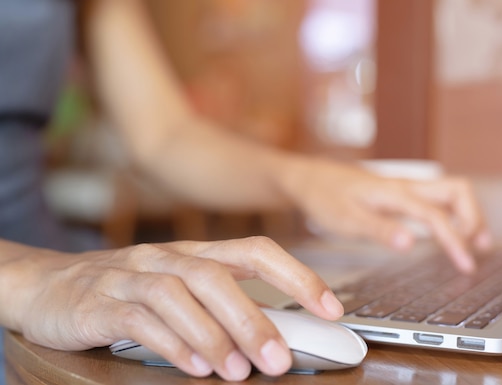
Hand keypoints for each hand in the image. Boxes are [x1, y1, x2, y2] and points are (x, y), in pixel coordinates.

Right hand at [5, 238, 343, 380]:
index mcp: (196, 255)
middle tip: (279, 359)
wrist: (48, 287)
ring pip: (180, 295)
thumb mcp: (179, 292)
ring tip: (238, 371)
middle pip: (217, 276)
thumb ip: (222, 309)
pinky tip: (193, 367)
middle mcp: (167, 258)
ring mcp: (132, 276)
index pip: (257, 252)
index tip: (331, 308)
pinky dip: (171, 343)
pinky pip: (140, 319)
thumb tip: (274, 338)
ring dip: (214, 335)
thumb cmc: (127, 291)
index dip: (298, 276)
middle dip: (254, 318)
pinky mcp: (100, 302)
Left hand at [282, 158, 491, 272]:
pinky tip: (449, 233)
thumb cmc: (325, 197)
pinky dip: (453, 214)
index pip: (436, 215)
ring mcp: (405, 187)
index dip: (456, 240)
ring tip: (474, 243)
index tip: (467, 265)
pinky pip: (437, 198)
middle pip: (457, 190)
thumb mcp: (346, 219)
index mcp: (394, 194)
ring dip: (467, 214)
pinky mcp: (401, 192)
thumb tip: (411, 243)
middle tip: (477, 248)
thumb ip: (379, 230)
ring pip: (451, 192)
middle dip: (474, 218)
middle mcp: (406, 186)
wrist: (309, 177)